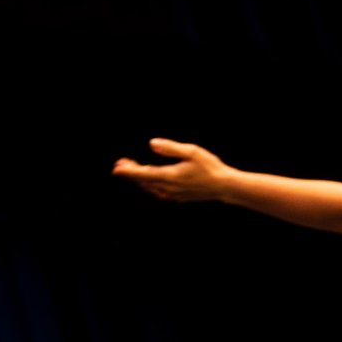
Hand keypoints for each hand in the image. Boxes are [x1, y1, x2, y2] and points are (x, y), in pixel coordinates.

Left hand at [112, 139, 232, 202]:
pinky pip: (158, 192)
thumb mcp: (191, 151)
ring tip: (134, 168)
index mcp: (169, 176)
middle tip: (120, 164)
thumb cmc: (210, 167)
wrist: (224, 186)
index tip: (116, 168)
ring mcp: (173, 194)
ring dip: (140, 178)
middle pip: (143, 181)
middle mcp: (168, 188)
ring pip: (150, 187)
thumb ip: (170, 147)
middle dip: (131, 173)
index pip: (142, 174)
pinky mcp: (179, 197)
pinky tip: (150, 181)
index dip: (128, 171)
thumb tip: (151, 144)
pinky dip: (150, 185)